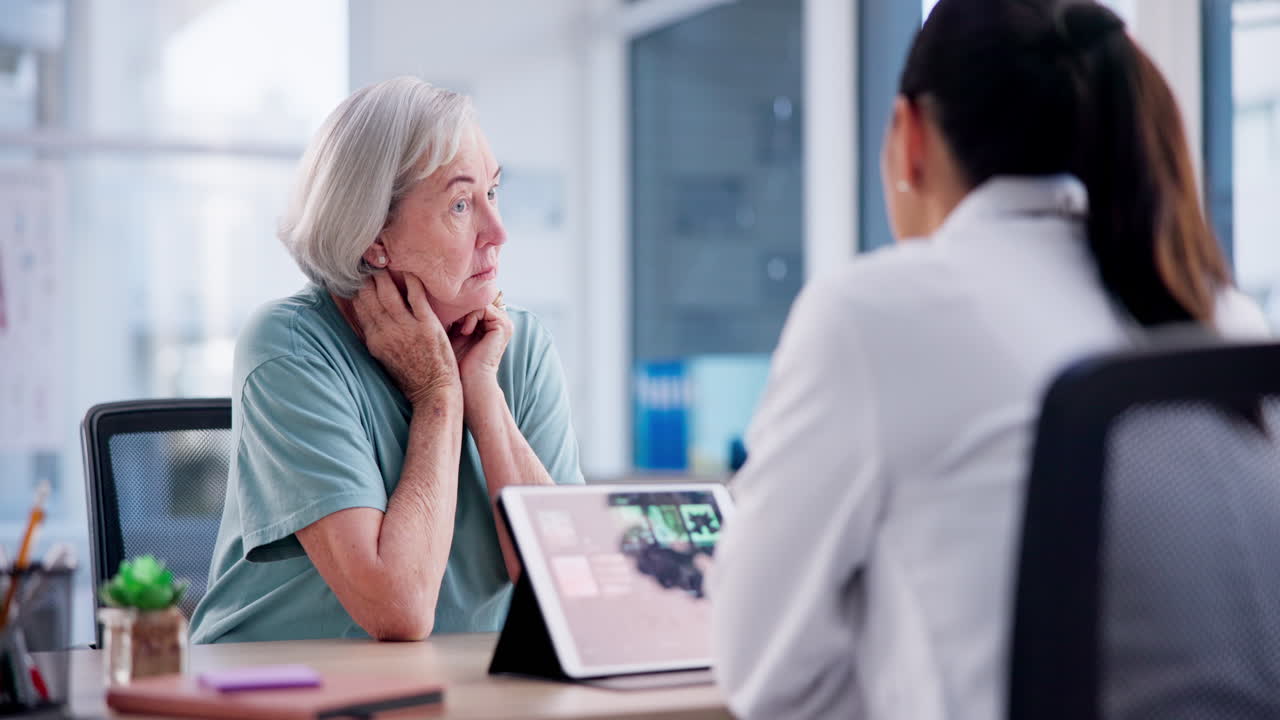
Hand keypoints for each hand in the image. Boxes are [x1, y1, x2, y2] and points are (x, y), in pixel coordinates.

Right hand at [351, 272, 459, 407]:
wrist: (433, 391)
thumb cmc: (410, 375)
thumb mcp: (384, 356)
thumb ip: (375, 335)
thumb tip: (365, 315)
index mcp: (374, 339)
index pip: (358, 306)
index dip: (355, 287)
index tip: (355, 272)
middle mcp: (386, 332)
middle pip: (369, 295)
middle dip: (366, 276)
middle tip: (368, 260)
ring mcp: (406, 327)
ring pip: (388, 292)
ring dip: (384, 275)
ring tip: (384, 262)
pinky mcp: (426, 325)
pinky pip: (415, 295)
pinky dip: (410, 279)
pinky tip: (408, 269)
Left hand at [448, 302, 512, 396]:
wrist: (469, 381)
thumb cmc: (457, 361)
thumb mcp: (453, 333)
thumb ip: (454, 315)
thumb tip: (440, 295)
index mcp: (492, 323)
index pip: (473, 302)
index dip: (457, 307)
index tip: (446, 320)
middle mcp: (501, 322)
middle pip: (476, 300)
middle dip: (460, 308)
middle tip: (450, 323)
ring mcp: (504, 323)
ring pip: (478, 302)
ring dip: (463, 313)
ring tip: (457, 330)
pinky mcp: (503, 325)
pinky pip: (482, 308)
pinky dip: (469, 317)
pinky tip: (464, 332)